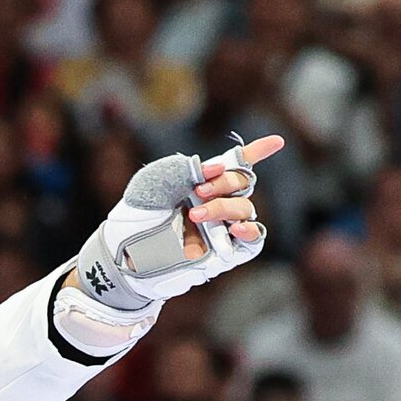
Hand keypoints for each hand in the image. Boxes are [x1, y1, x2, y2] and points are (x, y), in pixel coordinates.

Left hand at [73, 135, 282, 309]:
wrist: (123, 257)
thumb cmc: (134, 220)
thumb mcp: (151, 185)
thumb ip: (180, 169)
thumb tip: (215, 167)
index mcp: (197, 183)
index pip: (232, 165)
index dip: (254, 152)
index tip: (276, 142)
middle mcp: (213, 204)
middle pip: (241, 184)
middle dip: (226, 182)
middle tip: (198, 191)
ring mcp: (220, 229)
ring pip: (244, 209)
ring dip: (224, 208)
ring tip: (195, 215)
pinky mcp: (223, 254)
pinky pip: (252, 242)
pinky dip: (252, 233)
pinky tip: (239, 229)